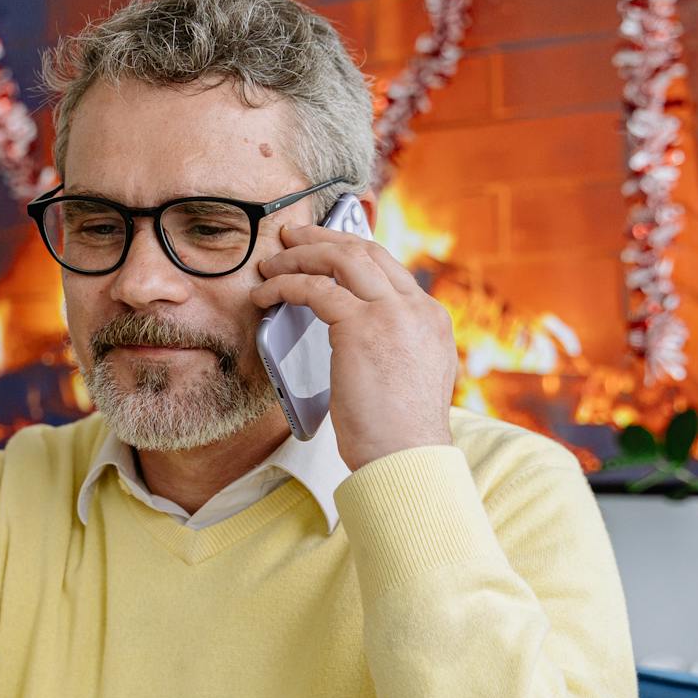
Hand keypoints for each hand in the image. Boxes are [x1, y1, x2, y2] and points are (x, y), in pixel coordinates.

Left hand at [251, 223, 456, 470]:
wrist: (407, 458)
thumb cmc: (398, 434)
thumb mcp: (409, 378)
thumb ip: (394, 348)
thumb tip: (361, 340)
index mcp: (431, 319)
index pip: (388, 267)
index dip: (351, 251)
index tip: (324, 250)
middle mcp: (416, 308)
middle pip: (366, 251)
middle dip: (323, 239)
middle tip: (292, 239)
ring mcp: (393, 313)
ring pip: (341, 259)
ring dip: (300, 256)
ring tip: (272, 263)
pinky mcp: (361, 327)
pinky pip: (315, 289)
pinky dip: (285, 286)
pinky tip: (266, 294)